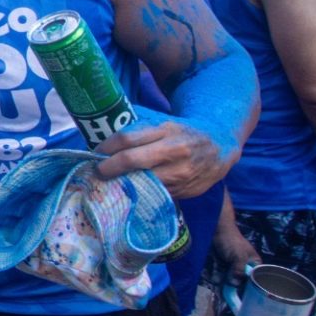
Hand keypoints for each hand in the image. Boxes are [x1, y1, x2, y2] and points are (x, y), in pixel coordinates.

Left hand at [94, 113, 227, 198]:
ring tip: (109, 183)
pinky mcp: (183, 191)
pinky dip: (139, 194)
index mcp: (166, 129)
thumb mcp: (163, 121)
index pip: (127, 138)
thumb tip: (102, 130)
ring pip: (141, 181)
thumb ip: (137, 125)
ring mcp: (179, 174)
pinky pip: (154, 195)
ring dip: (121, 183)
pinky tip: (129, 192)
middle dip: (108, 167)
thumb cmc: (182, 132)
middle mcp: (174, 151)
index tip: (95, 153)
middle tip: (97, 171)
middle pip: (131, 160)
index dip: (106, 147)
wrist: (219, 147)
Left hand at [208, 217, 260, 286]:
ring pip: (229, 278)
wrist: (216, 229)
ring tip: (219, 284)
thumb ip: (238, 271)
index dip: (249, 286)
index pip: (254, 279)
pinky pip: (220, 273)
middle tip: (227, 292)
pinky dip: (217, 277)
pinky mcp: (222, 263)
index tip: (242, 294)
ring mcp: (232, 265)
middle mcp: (244, 265)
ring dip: (223, 282)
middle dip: (233, 286)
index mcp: (254, 263)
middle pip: (240, 280)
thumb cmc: (231, 242)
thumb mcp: (238, 257)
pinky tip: (214, 280)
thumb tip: (235, 284)